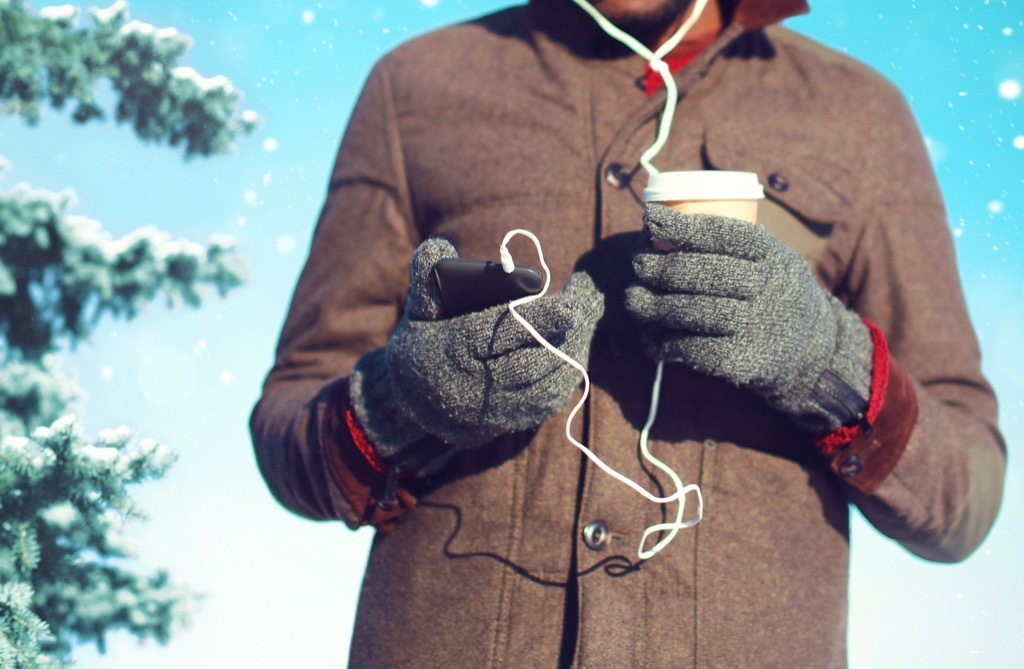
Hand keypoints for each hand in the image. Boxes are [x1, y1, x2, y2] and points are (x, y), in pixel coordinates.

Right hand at [350, 237, 603, 472]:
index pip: (498, 335)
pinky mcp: (507, 423)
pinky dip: (566, 375)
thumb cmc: (424, 344)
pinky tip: (576, 348)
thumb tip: (439, 246)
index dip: (536, 321)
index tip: (568, 306)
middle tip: (587, 303)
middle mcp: (472, 385)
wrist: (412, 406)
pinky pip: (545, 403)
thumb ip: (428, 278)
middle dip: (563, 334)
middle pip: (528, 362)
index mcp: (451, 350)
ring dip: (571, 352)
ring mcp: (491, 410)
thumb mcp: (418, 311)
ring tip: (587, 319)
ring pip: (543, 385)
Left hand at [625, 204, 872, 430]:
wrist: (811, 352)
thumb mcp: (770, 261)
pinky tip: (650, 338)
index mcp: (774, 257)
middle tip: (637, 264)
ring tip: (633, 300)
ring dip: (653, 306)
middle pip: (703, 273)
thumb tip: (656, 225)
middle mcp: (769, 289)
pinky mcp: (744, 361)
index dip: (684, 227)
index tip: (650, 220)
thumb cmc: (771, 294)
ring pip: (692, 311)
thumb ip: (730, 245)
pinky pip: (693, 349)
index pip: (727, 236)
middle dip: (660, 267)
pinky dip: (664, 344)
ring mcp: (758, 327)